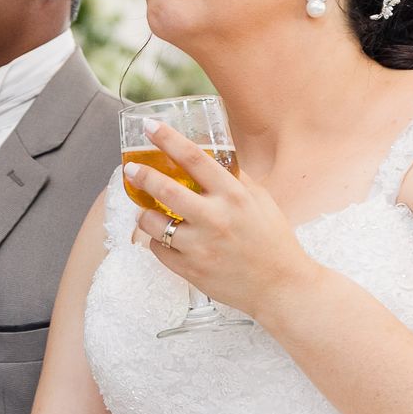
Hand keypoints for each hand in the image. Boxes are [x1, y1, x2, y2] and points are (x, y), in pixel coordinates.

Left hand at [125, 119, 318, 320]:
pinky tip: (166, 238)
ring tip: (148, 211)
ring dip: (145, 214)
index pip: (194, 158)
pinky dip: (157, 241)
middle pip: (164, 189)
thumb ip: (235, 179)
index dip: (167, 138)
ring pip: (152, 223)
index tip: (149, 127)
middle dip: (142, 175)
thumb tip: (214, 156)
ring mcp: (200, 247)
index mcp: (234, 195)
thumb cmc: (273, 240)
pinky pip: (158, 249)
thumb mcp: (260, 200)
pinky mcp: (191, 270)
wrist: (281, 286)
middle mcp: (215, 218)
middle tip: (131, 169)